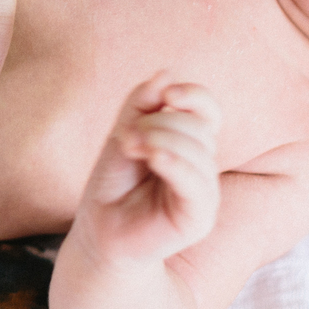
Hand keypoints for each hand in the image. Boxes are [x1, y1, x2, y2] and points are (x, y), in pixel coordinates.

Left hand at [68, 79, 222, 266]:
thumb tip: (166, 73)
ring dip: (159, 139)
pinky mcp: (200, 217)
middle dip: (159, 122)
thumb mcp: (123, 135)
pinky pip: (196, 181)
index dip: (194, 95)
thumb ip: (142, 105)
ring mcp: (205, 193)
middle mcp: (203, 168)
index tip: (168, 93)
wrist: (101, 235)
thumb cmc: (113, 186)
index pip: (208, 110)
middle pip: (198, 126)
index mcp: (190, 146)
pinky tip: (153, 158)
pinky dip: (174, 162)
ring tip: (130, 150)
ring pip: (198, 150)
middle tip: (127, 138)